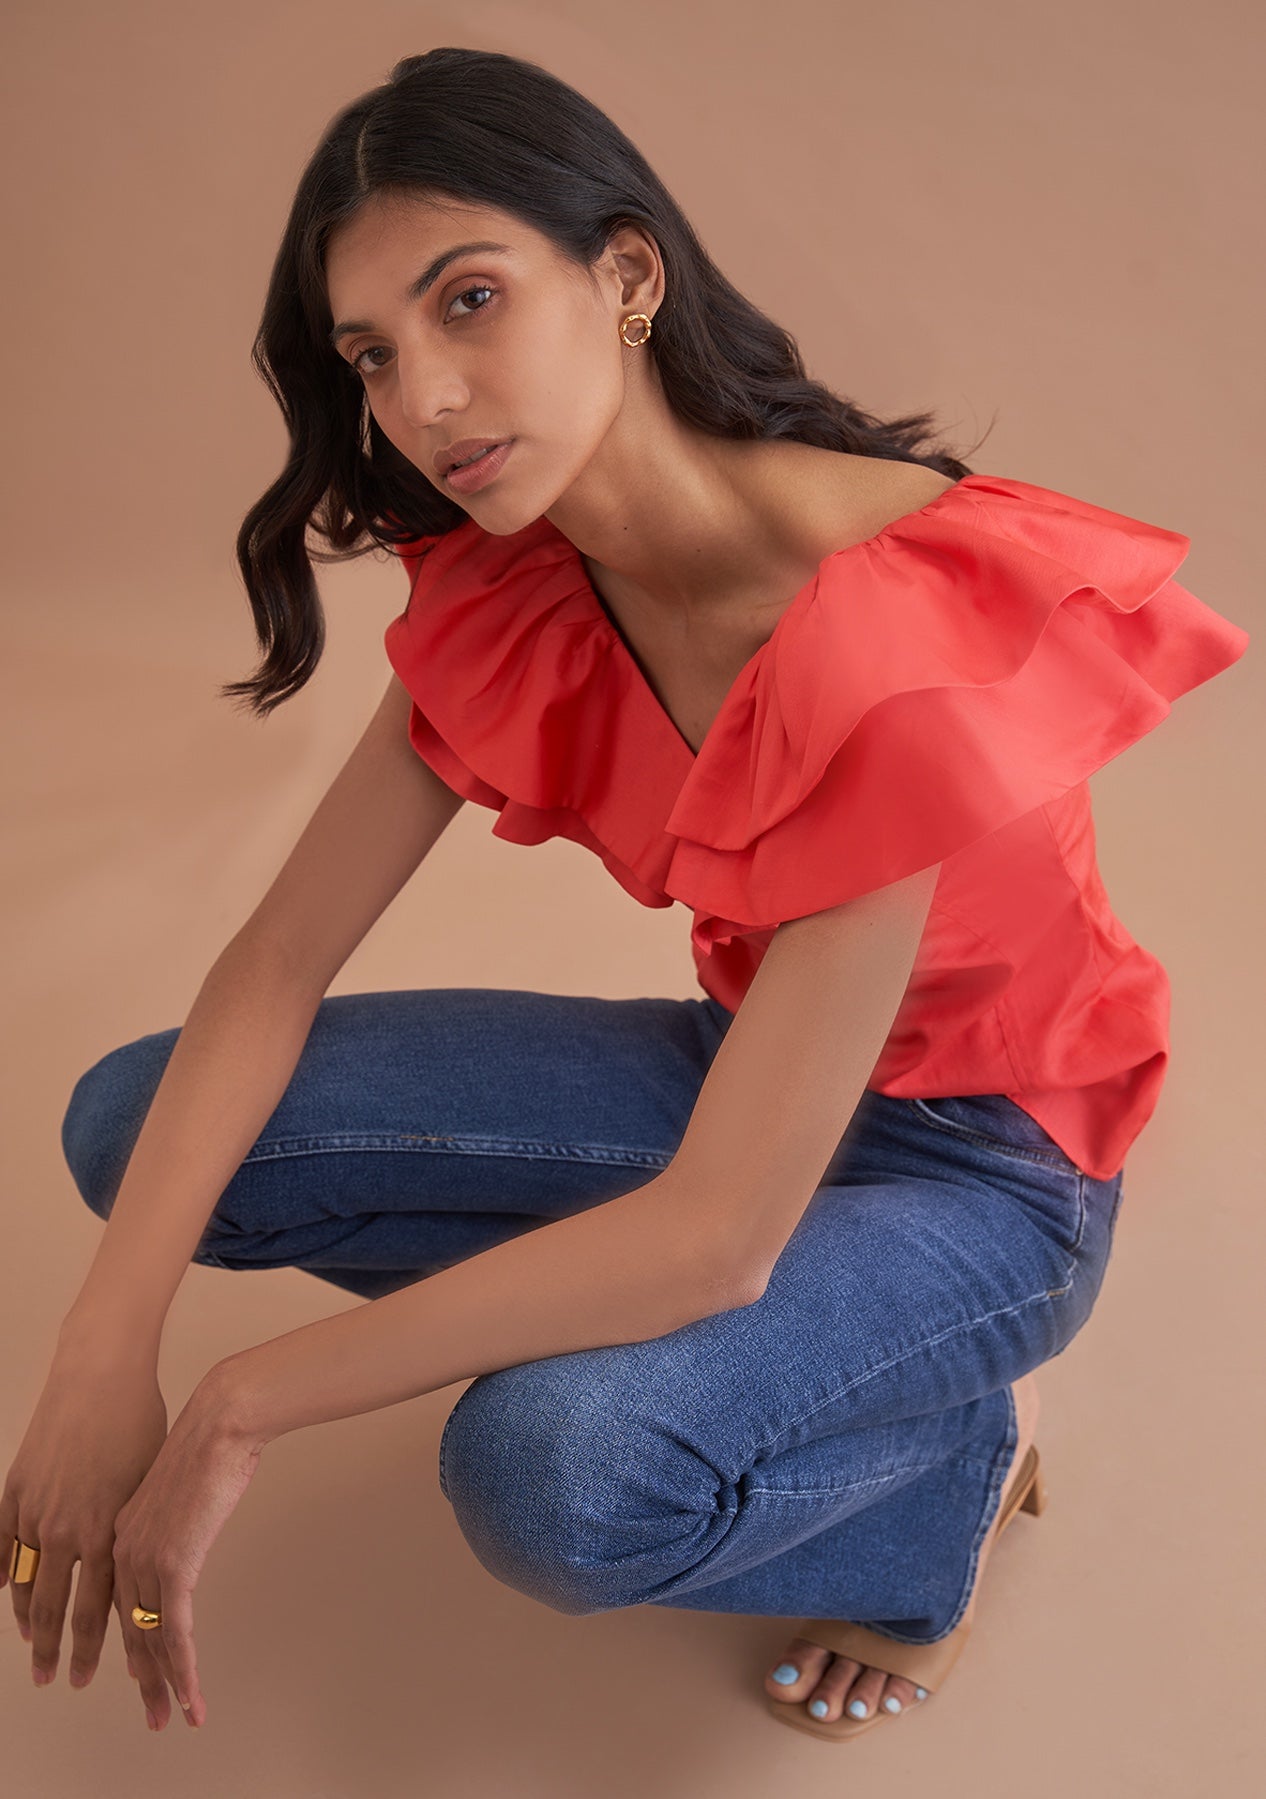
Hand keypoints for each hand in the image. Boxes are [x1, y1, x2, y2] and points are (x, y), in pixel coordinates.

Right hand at [2, 1353, 167, 1690]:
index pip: (98, 1610)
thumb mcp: (147, 1483)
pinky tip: (6, 1590)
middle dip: (57, 1652)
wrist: (101, 1376)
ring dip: (28, 1621)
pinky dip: (4, 1570)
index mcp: (106, 1532)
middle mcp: (67, 1530)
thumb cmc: (139, 1422)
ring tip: (32, 1646)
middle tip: (54, 1681)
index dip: (94, 1650)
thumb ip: (135, 1530)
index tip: (91, 1678)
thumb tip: (133, 1566)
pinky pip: (3, 1542)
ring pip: (26, 1582)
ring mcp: (36, 1511)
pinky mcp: (16, 1488)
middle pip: (57, 1610)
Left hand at [110, 1371, 261, 1731]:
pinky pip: (175, 1633)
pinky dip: (184, 1670)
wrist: (222, 1420)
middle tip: (156, 1714)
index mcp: (122, 1532)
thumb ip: (175, 1521)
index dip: (134, 1647)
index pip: (122, 1605)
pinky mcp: (173, 1565)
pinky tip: (192, 1695)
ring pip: (152, 1640)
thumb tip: (185, 1537)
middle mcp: (124, 1551)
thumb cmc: (212, 1445)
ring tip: (178, 1716)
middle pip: (131, 1631)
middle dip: (146, 1680)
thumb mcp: (183, 1491)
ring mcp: (145, 1560)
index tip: (143, 1676)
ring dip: (166, 1685)